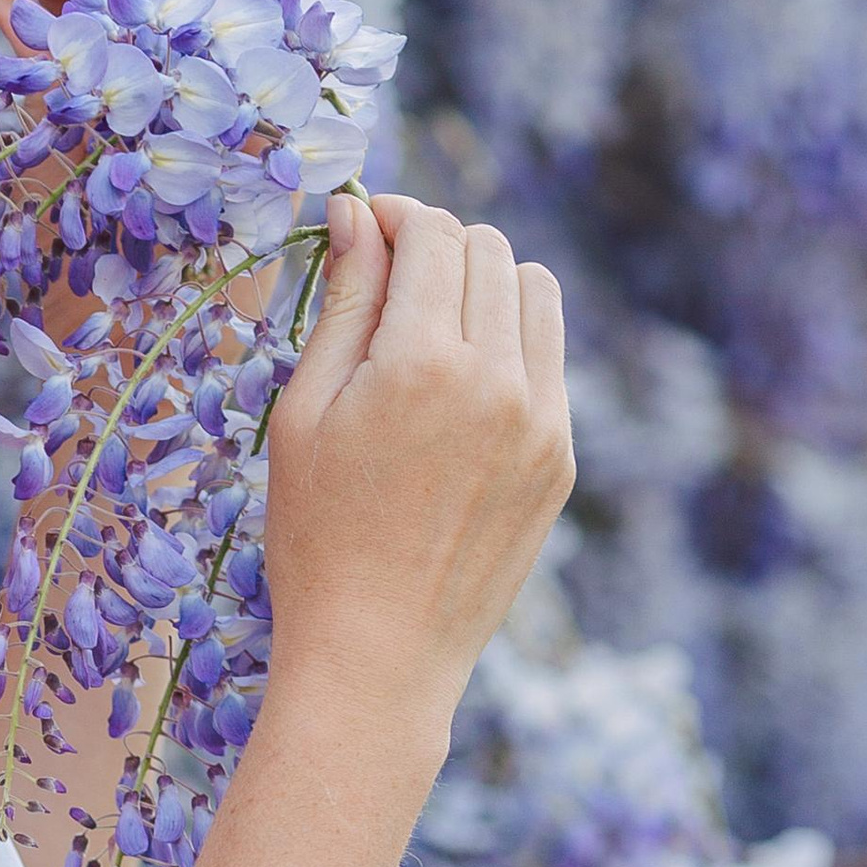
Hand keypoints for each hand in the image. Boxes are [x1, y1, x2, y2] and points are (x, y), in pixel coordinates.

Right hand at [261, 193, 573, 719]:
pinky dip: (508, 345)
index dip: (391, 216)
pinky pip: (548, 358)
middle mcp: (498, 381)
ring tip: (428, 329)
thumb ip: (342, 302)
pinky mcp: (562, 458)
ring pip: (534, 291)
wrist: (379, 652)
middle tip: (385, 280)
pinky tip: (456, 390)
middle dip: (435, 246)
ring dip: (483, 285)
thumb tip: (355, 214)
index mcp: (421, 363)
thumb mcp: (304, 411)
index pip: (431, 234)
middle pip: (487, 250)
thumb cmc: (316, 534)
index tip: (360, 227)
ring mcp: (543, 421)